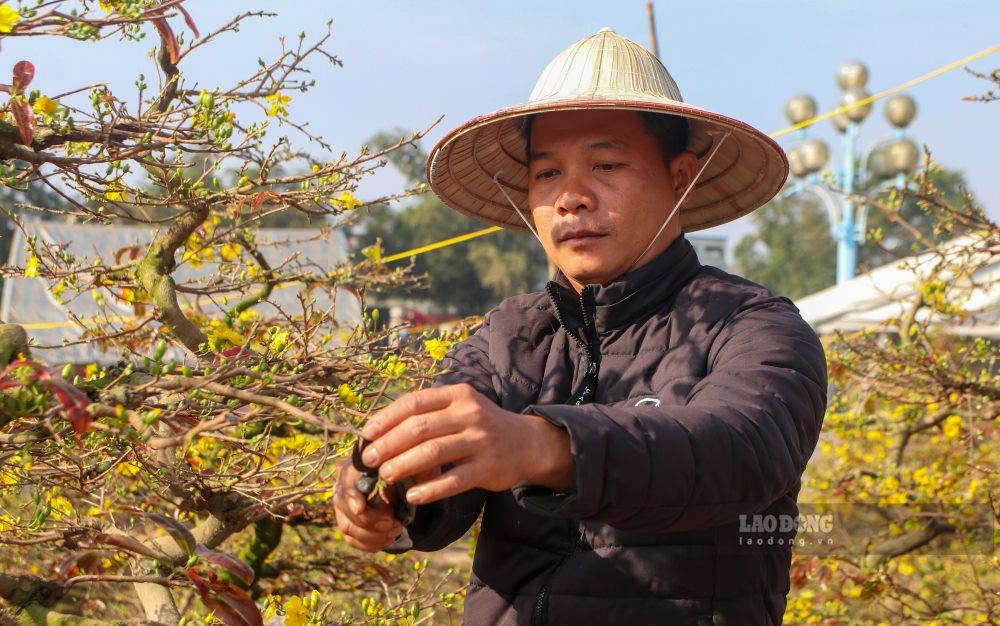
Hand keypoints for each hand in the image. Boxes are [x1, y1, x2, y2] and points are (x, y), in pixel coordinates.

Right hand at [332, 458, 403, 551]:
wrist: (398, 485)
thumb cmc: (397, 473)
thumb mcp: (398, 470)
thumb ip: (393, 472)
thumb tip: (391, 474)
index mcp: (351, 469)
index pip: (345, 484)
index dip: (351, 497)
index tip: (360, 508)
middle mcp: (341, 489)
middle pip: (345, 510)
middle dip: (370, 521)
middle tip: (392, 522)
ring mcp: (342, 509)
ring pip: (348, 528)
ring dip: (374, 535)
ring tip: (397, 529)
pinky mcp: (347, 525)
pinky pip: (353, 541)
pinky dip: (373, 543)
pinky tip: (390, 537)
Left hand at [359, 383, 573, 505]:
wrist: (528, 442)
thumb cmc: (482, 426)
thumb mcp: (460, 407)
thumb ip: (429, 414)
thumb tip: (380, 429)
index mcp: (457, 395)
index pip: (414, 403)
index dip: (386, 418)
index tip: (367, 435)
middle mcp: (470, 414)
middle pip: (420, 428)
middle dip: (389, 444)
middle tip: (370, 460)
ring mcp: (481, 440)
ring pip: (434, 453)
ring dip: (404, 465)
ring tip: (385, 476)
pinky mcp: (488, 467)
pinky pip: (454, 480)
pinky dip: (430, 489)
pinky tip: (413, 497)